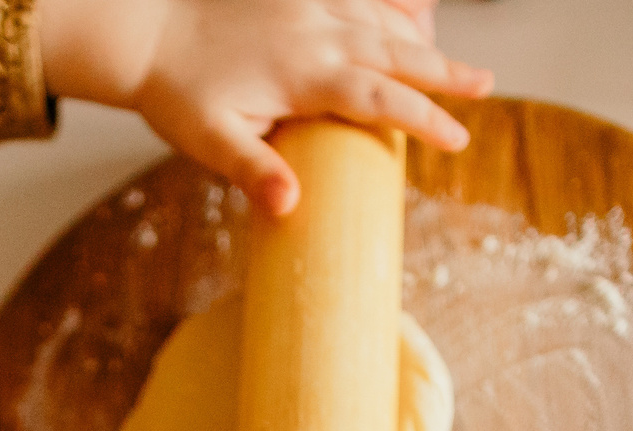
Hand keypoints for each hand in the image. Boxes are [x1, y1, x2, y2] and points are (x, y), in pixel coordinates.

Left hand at [38, 0, 491, 214]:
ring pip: (382, 17)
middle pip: (396, 50)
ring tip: (455, 58)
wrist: (147, 32)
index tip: (458, 139)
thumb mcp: (209, 140)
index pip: (380, 97)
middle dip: (444, 70)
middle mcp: (317, 31)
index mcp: (304, 73)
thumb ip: (252, 171)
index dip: (423, 117)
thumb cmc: (177, 93)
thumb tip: (289, 207)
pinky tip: (412, 12)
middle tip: (486, 86)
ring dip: (422, 36)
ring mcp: (311, 5)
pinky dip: (391, 2)